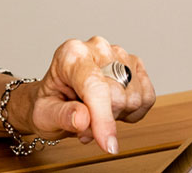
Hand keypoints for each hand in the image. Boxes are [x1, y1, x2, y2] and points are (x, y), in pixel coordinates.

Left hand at [23, 36, 154, 154]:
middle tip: (84, 121)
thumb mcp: (44, 114)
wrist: (58, 95)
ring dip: (117, 116)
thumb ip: (61, 115)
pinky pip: (147, 98)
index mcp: (71, 54)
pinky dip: (132, 112)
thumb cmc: (49, 102)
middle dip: (103, 119)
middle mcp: (97, 49)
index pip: (94, 86)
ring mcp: (119, 55)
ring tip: (96, 112)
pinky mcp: (135, 65)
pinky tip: (112, 108)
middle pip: (117, 96)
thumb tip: (82, 118)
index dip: (103, 118)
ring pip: (134, 98)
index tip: (107, 143)